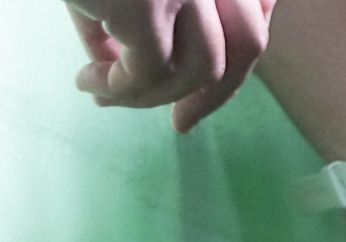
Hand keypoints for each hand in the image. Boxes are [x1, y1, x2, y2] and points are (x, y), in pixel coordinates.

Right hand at [67, 0, 273, 132]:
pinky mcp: (148, 2)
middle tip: (180, 126)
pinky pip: (145, 74)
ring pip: (199, 71)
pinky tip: (87, 82)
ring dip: (153, 95)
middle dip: (214, 98)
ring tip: (108, 95)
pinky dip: (118, 90)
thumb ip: (133, 4)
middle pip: (246, 47)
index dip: (237, 58)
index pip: (258, 9)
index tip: (204, 88)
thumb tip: (110, 59)